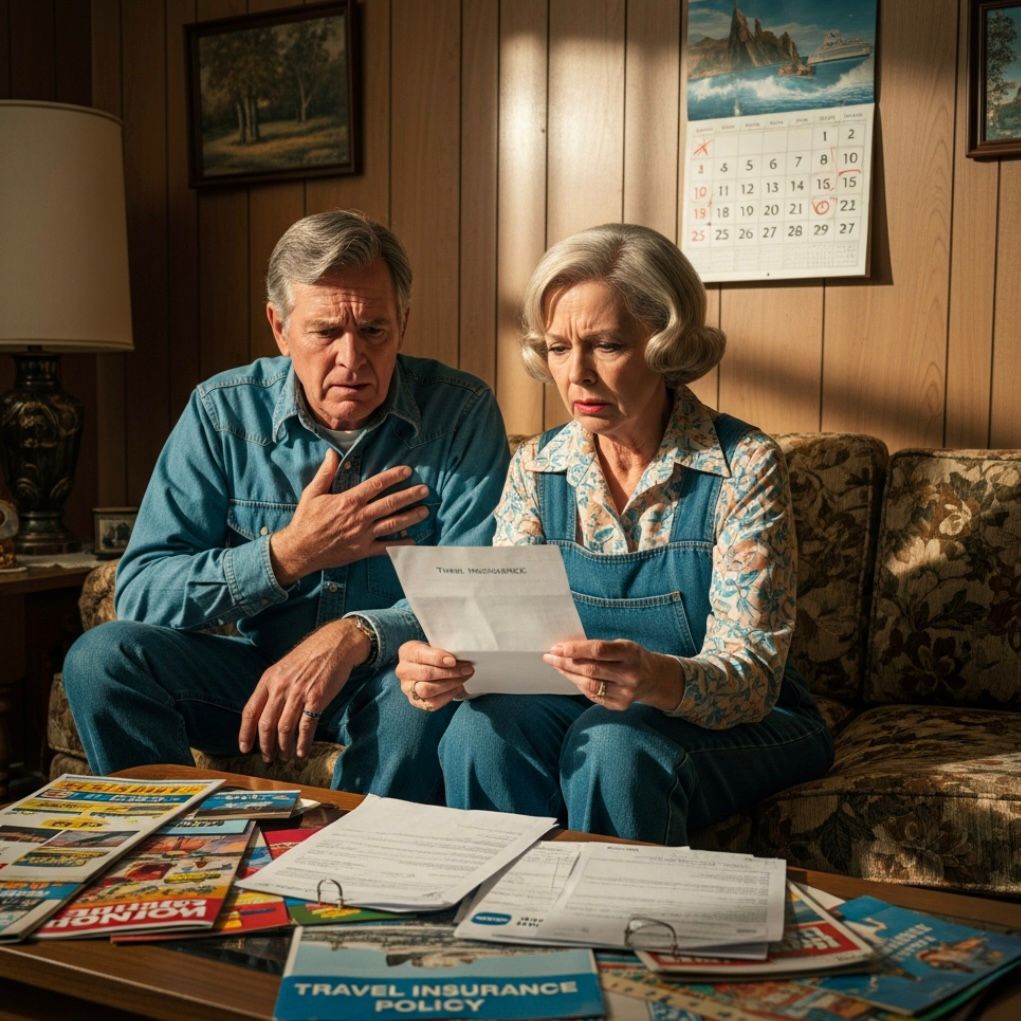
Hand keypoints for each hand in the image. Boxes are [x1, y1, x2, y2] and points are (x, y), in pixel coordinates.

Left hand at [238, 617, 370, 760]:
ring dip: (283, 748)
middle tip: (268, 758)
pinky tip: (302, 752)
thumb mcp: (284, 667)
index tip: (244, 748)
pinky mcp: (317, 698)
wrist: (335, 643)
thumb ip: (274, 687)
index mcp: (269, 679)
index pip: (250, 711)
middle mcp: (280, 687)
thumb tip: (267, 712)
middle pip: (266, 724)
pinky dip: (303, 743)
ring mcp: (298, 693)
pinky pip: (306, 727)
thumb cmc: (311, 655)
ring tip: (285, 757)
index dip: (245, 733)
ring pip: (284, 729)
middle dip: (265, 746)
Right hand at [270, 450, 430, 586]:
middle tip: (425, 490)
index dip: (394, 476)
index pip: (376, 484)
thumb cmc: (306, 520)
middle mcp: (359, 517)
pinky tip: (413, 541)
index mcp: (349, 501)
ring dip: (411, 517)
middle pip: (390, 503)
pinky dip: (401, 545)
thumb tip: (332, 453)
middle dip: (410, 495)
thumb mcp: (312, 493)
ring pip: (393, 524)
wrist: (300, 550)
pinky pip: (386, 548)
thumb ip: (325, 473)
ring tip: (425, 511)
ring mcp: (363, 535)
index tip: (408, 471)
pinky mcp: (363, 551)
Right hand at [395, 640, 473, 711]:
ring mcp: (407, 688)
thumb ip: (444, 648)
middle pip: (426, 674)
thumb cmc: (432, 654)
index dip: (437, 658)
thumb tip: (461, 656)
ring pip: (427, 691)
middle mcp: (403, 671)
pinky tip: (457, 687)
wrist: (425, 666)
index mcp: (407, 652)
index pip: (420, 655)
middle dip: (450, 673)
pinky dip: (448, 696)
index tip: (453, 660)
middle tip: (467, 669)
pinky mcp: (415, 701)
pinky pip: (432, 703)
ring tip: (464, 678)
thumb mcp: (435, 645)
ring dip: (450, 685)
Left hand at [542, 639, 683, 711]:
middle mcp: (630, 674)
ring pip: (589, 685)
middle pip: (590, 669)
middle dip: (566, 662)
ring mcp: (626, 692)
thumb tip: (565, 647)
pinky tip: (571, 677)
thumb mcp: (622, 645)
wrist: (654, 679)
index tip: (557, 647)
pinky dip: (579, 685)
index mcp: (631, 653)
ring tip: (557, 666)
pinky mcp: (620, 705)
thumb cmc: (631, 656)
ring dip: (569, 675)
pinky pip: (593, 695)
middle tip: (550, 656)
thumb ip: (598, 647)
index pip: (598, 650)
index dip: (576, 649)